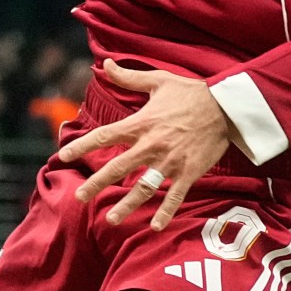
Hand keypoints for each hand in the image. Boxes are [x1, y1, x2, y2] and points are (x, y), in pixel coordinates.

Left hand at [58, 59, 232, 228]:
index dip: (82, 145)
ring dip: (127, 204)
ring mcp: (170, 161)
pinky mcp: (189, 172)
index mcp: (141, 124)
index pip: (105, 136)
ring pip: (144, 187)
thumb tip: (105, 64)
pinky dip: (166, 212)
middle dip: (97, 183)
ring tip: (111, 219)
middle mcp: (152, 145)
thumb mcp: (158, 80)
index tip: (64, 155)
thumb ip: (129, 77)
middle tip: (80, 197)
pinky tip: (155, 226)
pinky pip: (175, 196)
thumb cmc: (191, 92)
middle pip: (118, 167)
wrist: (226, 107)